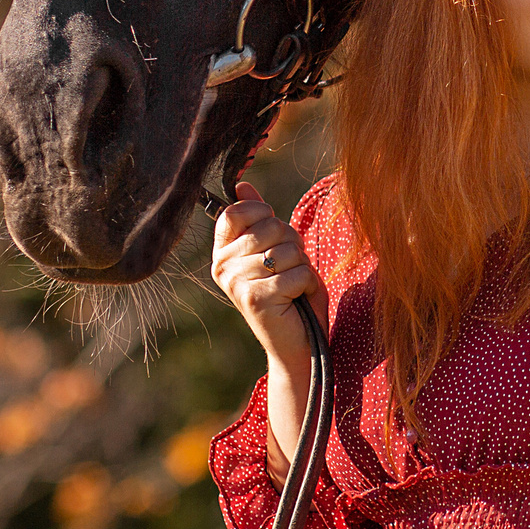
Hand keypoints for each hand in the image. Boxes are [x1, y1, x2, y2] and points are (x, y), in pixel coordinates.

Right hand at [211, 182, 323, 478]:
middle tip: (289, 271)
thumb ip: (261, 219)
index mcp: (223, 251)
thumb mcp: (278, 250)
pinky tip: (297, 300)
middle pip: (269, 227)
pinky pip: (295, 272)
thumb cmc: (291, 295)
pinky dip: (307, 284)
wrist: (297, 343)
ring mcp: (236, 282)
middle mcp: (222, 266)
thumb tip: (242, 185)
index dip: (266, 217)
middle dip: (292, 246)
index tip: (275, 240)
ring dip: (302, 267)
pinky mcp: (255, 298)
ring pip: (286, 249)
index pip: (238, 211)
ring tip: (293, 287)